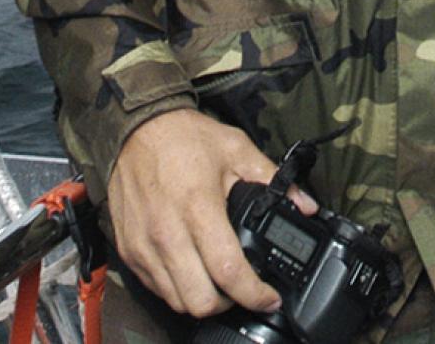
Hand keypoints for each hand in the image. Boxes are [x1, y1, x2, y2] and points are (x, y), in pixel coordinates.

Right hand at [107, 109, 318, 318]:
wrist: (136, 129)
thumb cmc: (186, 137)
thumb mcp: (237, 148)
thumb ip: (273, 178)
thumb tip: (306, 204)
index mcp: (199, 208)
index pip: (228, 271)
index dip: (254, 294)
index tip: (270, 298)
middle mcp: (168, 234)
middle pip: (201, 301)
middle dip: (230, 304)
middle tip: (244, 290)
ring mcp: (145, 247)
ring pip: (177, 302)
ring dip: (203, 300)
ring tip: (220, 283)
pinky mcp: (129, 252)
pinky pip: (156, 289)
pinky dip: (178, 290)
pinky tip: (193, 271)